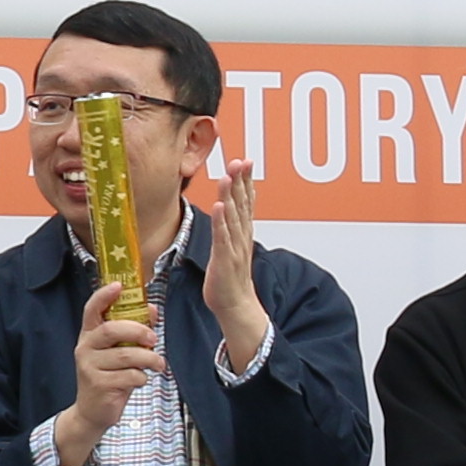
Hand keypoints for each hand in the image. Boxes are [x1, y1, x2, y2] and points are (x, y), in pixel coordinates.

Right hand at [55, 282, 162, 465]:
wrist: (92, 411)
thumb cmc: (109, 376)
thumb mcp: (119, 352)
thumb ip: (133, 331)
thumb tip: (153, 310)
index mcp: (89, 335)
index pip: (91, 309)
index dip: (104, 296)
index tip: (119, 286)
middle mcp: (85, 348)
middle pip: (112, 330)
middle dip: (138, 331)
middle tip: (154, 339)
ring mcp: (90, 367)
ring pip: (126, 355)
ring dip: (149, 358)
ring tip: (159, 364)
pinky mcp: (99, 385)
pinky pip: (129, 375)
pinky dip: (142, 377)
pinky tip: (141, 380)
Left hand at [193, 154, 265, 353]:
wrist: (234, 304)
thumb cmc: (230, 276)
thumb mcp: (232, 245)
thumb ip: (232, 224)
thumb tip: (229, 205)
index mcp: (242, 232)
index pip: (246, 202)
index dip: (246, 181)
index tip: (246, 161)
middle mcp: (241, 236)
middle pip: (242, 204)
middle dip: (241, 181)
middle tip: (241, 161)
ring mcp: (234, 247)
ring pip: (233, 217)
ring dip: (231, 196)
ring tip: (229, 176)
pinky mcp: (225, 259)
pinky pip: (223, 237)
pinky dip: (221, 221)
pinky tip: (219, 206)